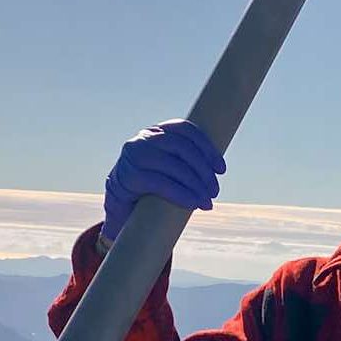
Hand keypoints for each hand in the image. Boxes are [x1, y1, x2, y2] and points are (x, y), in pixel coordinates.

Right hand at [103, 120, 225, 241]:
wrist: (119, 211)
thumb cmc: (150, 192)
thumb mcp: (168, 171)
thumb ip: (184, 164)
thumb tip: (216, 170)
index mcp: (156, 133)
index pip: (185, 130)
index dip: (207, 147)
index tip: (221, 169)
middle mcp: (143, 139)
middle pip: (182, 147)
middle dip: (203, 170)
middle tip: (214, 191)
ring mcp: (133, 156)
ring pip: (173, 165)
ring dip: (195, 184)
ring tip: (206, 202)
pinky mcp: (128, 176)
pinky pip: (160, 183)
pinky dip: (180, 194)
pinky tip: (192, 203)